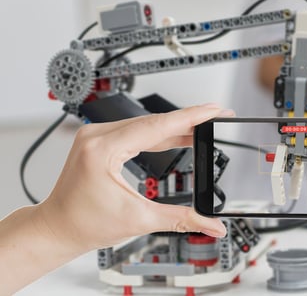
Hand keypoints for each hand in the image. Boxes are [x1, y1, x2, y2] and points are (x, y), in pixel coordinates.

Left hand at [38, 104, 231, 251]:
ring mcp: (96, 135)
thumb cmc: (86, 224)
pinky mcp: (100, 140)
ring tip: (204, 127)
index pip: (157, 126)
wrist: (58, 228)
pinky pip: (136, 131)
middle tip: (218, 116)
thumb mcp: (140, 220)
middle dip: (189, 120)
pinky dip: (160, 134)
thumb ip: (183, 220)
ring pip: (146, 124)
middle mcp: (97, 136)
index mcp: (103, 149)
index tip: (214, 109)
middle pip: (154, 121)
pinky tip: (179, 136)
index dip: (191, 117)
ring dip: (176, 127)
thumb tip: (212, 225)